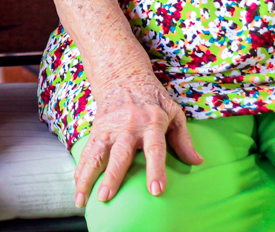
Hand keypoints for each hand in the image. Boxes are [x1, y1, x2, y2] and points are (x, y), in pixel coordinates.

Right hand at [75, 75, 200, 207]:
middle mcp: (129, 126)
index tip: (156, 190)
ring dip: (88, 176)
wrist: (123, 77)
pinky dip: (80, 170)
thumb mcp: (173, 112)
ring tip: (82, 198)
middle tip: (106, 196)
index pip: (155, 148)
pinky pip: (87, 152)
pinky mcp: (97, 130)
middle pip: (120, 154)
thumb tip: (197, 161)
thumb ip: (183, 139)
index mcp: (152, 122)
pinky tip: (77, 187)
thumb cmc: (152, 99)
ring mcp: (110, 128)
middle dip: (112, 176)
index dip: (156, 169)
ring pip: (97, 154)